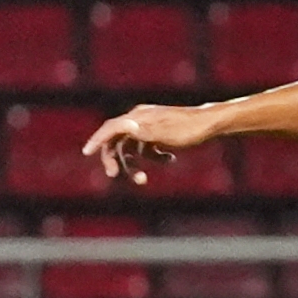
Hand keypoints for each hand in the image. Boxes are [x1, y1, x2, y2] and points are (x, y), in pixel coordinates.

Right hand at [82, 105, 214, 183]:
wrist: (211, 124)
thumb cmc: (189, 129)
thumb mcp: (165, 133)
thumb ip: (143, 132)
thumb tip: (124, 127)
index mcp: (139, 117)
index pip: (111, 128)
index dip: (97, 140)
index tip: (86, 152)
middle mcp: (141, 119)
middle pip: (118, 140)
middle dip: (115, 159)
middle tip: (114, 175)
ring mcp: (150, 127)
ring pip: (132, 148)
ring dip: (134, 164)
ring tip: (143, 180)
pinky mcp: (160, 133)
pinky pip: (148, 148)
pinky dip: (154, 157)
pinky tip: (170, 160)